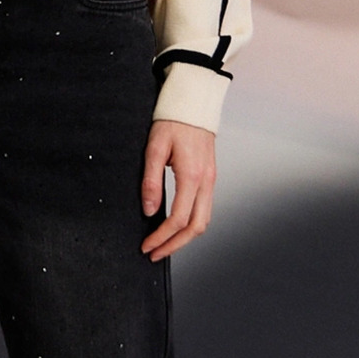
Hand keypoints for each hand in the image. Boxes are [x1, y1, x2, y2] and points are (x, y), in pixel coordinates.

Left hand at [140, 118, 215, 260]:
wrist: (194, 104)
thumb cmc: (172, 121)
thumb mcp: (154, 148)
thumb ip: (151, 181)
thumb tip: (149, 210)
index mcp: (192, 176)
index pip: (178, 219)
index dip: (162, 237)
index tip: (147, 246)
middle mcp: (206, 181)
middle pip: (196, 227)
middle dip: (175, 245)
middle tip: (155, 253)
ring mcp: (211, 180)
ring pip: (204, 221)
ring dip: (185, 237)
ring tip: (164, 244)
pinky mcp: (210, 177)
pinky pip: (205, 209)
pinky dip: (191, 224)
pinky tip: (176, 226)